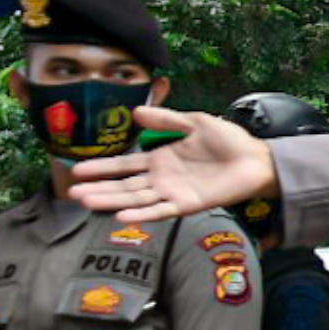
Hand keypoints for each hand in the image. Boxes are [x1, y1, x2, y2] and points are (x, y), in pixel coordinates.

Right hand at [71, 109, 275, 224]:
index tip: (77, 169)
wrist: (257, 158)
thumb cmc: (228, 140)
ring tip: (86, 202)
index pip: (125, 165)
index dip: (102, 168)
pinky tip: (122, 217)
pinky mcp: (189, 204)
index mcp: (160, 158)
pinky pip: (162, 211)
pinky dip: (143, 215)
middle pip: (124, 186)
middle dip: (99, 188)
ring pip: (136, 199)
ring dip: (112, 201)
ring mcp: (173, 192)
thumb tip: (135, 112)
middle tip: (72, 191)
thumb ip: (166, 120)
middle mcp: (162, 178)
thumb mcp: (194, 122)